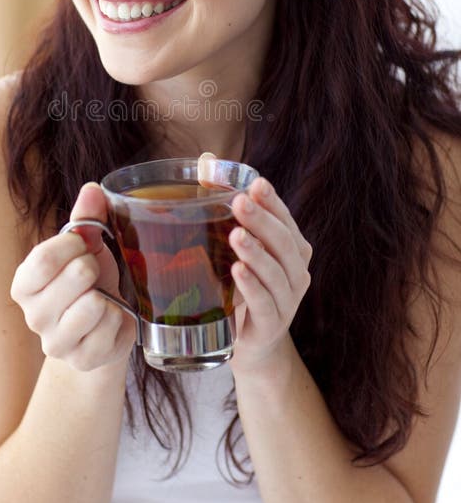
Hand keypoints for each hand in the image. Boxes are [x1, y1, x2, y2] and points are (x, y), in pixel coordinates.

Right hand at [10, 182, 135, 369]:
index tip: (84, 245)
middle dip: (94, 268)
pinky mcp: (82, 360)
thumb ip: (86, 218)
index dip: (73, 246)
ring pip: (93, 306)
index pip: (44, 259)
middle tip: (94, 275)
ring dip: (108, 296)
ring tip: (102, 299)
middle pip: (75, 278)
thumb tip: (93, 189)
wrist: (106, 329)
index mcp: (25, 283)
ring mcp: (56, 342)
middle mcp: (33, 316)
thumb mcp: (87, 247)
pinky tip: (111, 320)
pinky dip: (119, 319)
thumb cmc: (91, 282)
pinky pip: (110, 328)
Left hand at [228, 176, 312, 372]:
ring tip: (235, 236)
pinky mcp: (271, 324)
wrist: (247, 343)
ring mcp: (287, 300)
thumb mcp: (232, 245)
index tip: (255, 183)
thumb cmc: (239, 285)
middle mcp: (296, 271)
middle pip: (283, 242)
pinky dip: (252, 287)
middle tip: (240, 202)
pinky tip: (237, 272)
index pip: (285, 219)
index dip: (273, 202)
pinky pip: (265, 302)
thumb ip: (221, 202)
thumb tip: (207, 160)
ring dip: (257, 253)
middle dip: (262, 221)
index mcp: (290, 248)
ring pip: (277, 272)